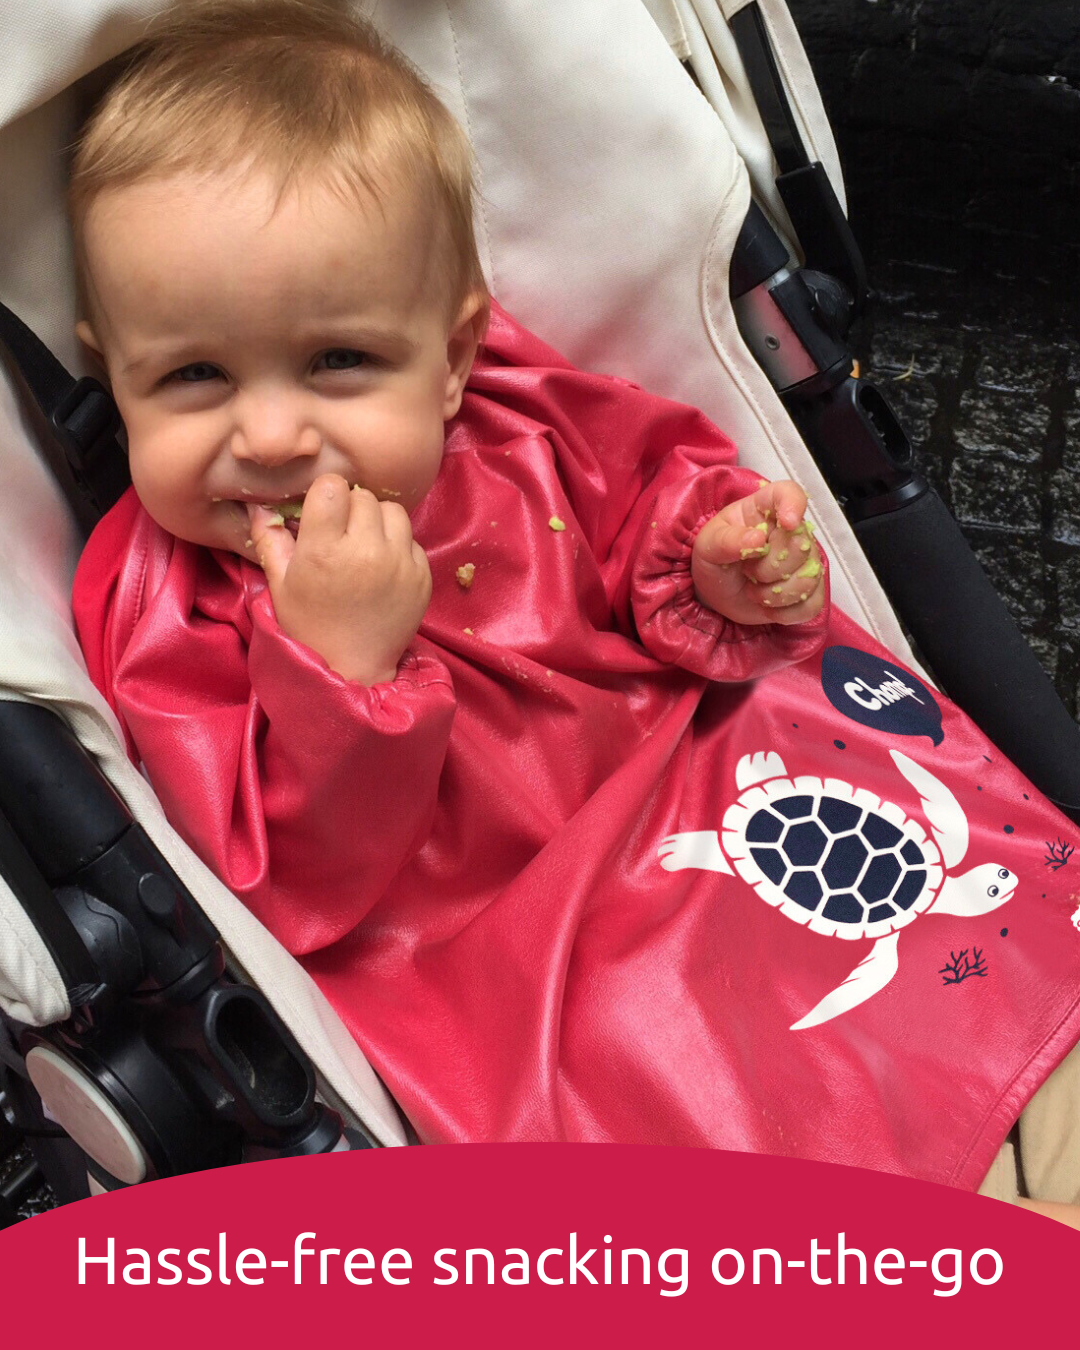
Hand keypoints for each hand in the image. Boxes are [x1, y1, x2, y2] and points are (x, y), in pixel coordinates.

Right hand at [248, 474, 431, 685]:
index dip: (325, 496)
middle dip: (351, 509)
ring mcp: (399, 564)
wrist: (351, 668)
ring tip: (365, 545)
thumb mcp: (280, 584)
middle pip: (364, 497)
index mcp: (324, 550)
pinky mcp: (422, 576)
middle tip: (342, 535)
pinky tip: (382, 567)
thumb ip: (270, 539)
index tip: (323, 514)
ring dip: (378, 522)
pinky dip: (398, 546)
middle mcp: (366, 552)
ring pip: (394, 512)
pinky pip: (412, 540)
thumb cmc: (308, 625)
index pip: (332, 487)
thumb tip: (259, 505)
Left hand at [690, 480, 824, 625]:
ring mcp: (803, 562)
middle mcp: (790, 532)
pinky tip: (768, 607)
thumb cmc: (714, 560)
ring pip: (808, 578)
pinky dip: (786, 613)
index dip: (794, 505)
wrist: (715, 593)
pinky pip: (811, 604)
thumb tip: (756, 539)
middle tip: (747, 571)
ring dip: (775, 594)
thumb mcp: (708, 546)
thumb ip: (727, 540)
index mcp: (764, 510)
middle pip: (801, 545)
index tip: (787, 523)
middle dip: (769, 568)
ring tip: (753, 591)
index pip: (790, 493)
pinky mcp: (808, 591)